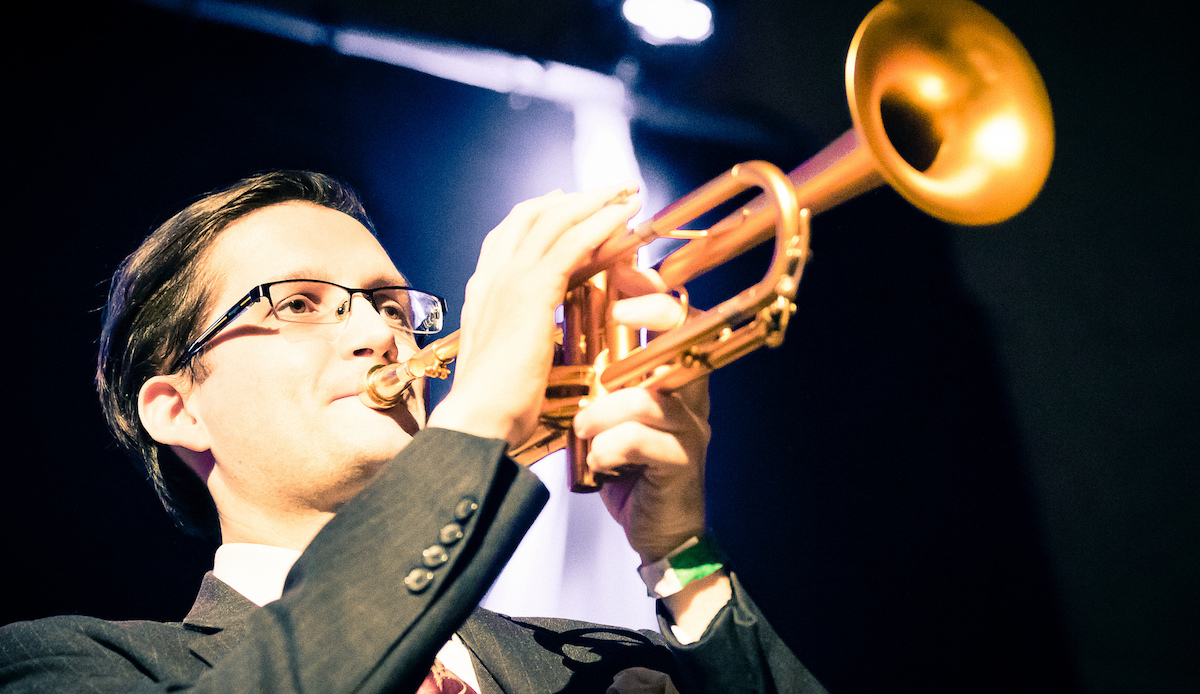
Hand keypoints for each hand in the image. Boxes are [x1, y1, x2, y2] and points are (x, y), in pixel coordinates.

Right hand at [427, 185, 640, 447]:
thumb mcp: (510, 364)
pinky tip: (624, 217)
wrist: (476, 422)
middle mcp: (491, 278)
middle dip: (573, 198)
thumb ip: (525, 341)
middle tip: (610, 190)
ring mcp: (508, 281)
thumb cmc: (495, 410)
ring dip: (594, 202)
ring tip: (626, 193)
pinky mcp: (530, 292)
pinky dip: (600, 224)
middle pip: (531, 216)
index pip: (510, 236)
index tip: (569, 201)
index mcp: (483, 293)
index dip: (541, 214)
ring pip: (554, 221)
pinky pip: (571, 243)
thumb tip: (549, 339)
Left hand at [571, 266, 711, 563]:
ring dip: (604, 409)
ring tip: (583, 427)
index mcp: (672, 374)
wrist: (659, 531)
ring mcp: (689, 427)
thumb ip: (601, 374)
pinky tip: (598, 460)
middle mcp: (689, 393)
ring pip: (650, 395)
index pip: (677, 315)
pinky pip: (642, 440)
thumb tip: (560, 331)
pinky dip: (609, 448)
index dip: (650, 291)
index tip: (618, 280)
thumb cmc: (629, 466)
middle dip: (650, 315)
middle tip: (617, 316)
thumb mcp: (610, 409)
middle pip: (684, 335)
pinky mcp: (681, 462)